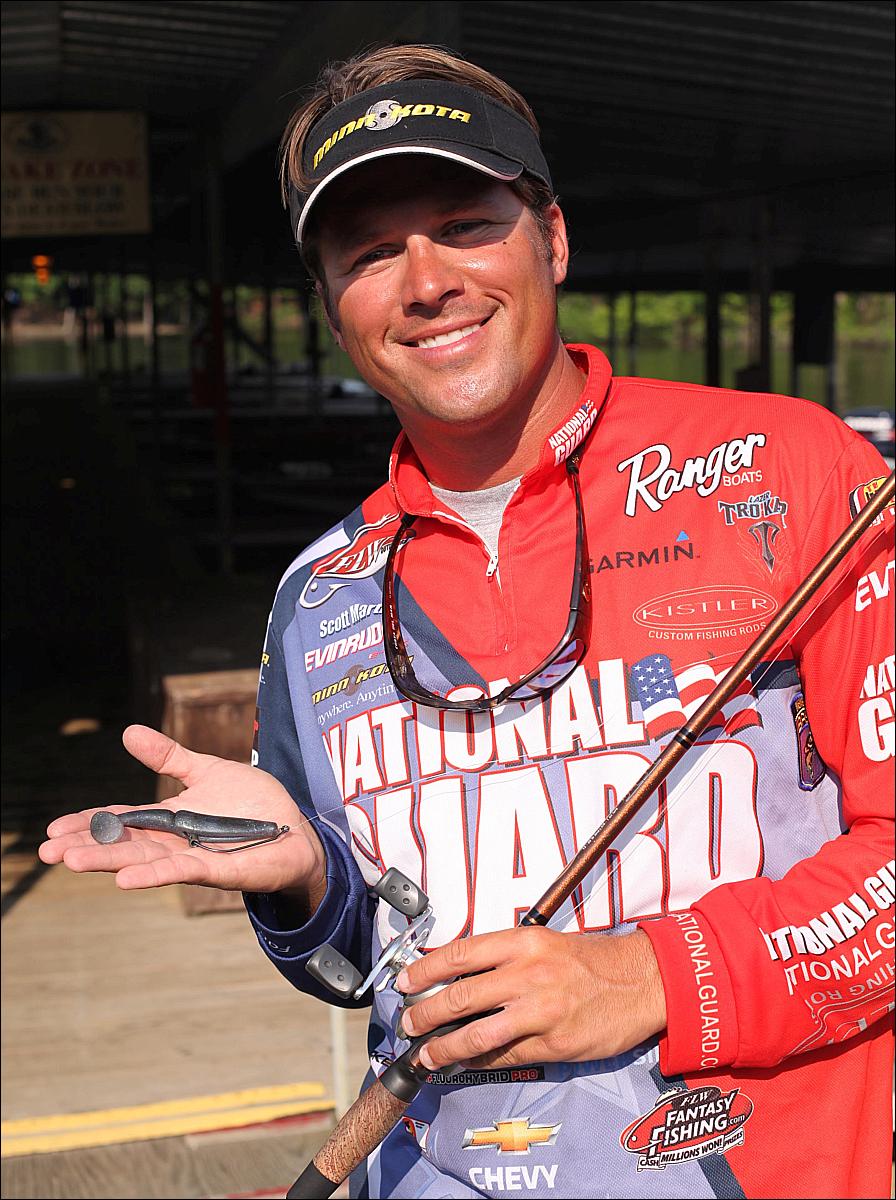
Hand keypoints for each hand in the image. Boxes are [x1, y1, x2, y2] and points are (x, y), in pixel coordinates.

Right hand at [38, 724, 326, 901]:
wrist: (295, 830)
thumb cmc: (252, 804)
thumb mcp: (206, 770)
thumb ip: (169, 756)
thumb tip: (128, 732)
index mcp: (168, 818)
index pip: (120, 821)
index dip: (87, 824)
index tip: (52, 830)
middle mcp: (174, 841)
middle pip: (122, 845)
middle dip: (86, 847)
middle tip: (49, 851)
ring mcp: (192, 857)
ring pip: (143, 861)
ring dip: (108, 862)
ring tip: (73, 860)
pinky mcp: (216, 869)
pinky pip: (180, 871)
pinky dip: (152, 876)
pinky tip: (124, 880)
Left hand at [395, 927, 665, 1070]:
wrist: (642, 981)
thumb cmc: (593, 960)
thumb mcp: (546, 943)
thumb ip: (505, 957)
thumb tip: (458, 976)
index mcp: (524, 942)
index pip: (459, 954)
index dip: (424, 970)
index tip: (404, 983)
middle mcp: (529, 973)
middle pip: (461, 996)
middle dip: (425, 1013)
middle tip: (408, 1023)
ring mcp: (541, 1011)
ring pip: (477, 1033)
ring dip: (444, 1047)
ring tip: (426, 1054)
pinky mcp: (554, 1043)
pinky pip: (506, 1055)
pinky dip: (479, 1061)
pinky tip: (464, 1062)